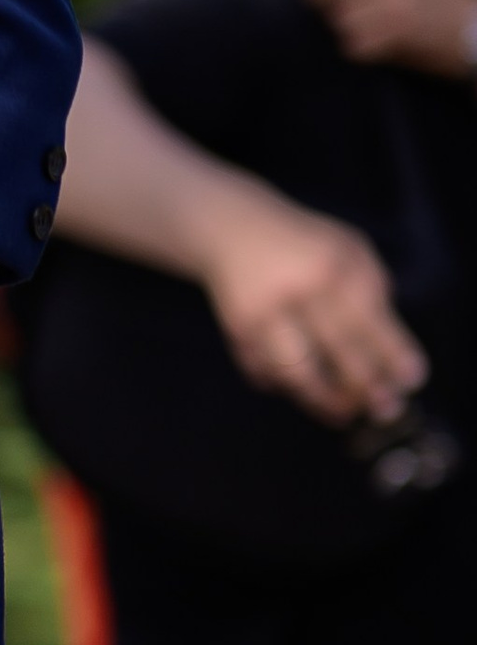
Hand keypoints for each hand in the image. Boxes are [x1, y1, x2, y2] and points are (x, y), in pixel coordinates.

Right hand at [191, 185, 425, 425]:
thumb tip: (389, 349)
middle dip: (364, 384)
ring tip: (344, 413)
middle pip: (338, 348)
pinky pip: (264, 371)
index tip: (410, 378)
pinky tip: (301, 390)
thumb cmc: (304, 246)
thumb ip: (370, 289)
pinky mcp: (237, 329)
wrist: (233, 231)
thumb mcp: (347, 249)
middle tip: (384, 407)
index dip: (392, 352)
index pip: (369, 318)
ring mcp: (263, 311)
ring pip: (296, 371)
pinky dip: (284, 387)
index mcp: (332, 265)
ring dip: (323, 399)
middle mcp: (297, 288)